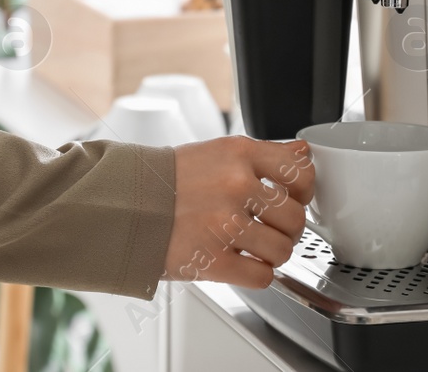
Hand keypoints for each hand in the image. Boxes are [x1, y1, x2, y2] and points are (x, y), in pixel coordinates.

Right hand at [162, 136, 314, 287]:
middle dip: (288, 229)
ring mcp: (225, 224)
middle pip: (295, 217)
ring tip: (254, 248)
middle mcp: (235, 186)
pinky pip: (261, 276)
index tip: (295, 198)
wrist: (123, 205)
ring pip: (282, 250)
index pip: (300, 172)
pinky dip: (257, 275)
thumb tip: (302, 153)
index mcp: (239, 154)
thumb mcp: (219, 152)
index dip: (304, 191)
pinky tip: (243, 264)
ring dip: (272, 254)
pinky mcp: (212, 260)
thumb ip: (264, 155)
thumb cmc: (169, 180)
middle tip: (272, 229)